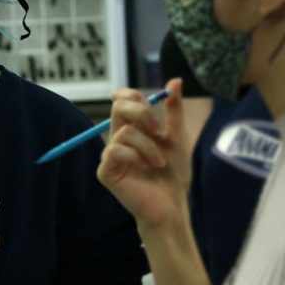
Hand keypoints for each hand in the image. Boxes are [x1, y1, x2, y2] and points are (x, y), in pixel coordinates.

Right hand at [96, 78, 191, 230]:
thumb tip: (175, 81)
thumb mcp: (177, 137)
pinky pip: (114, 151)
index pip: (121, 100)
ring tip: (158, 162)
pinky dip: (135, 156)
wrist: (172, 204)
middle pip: (118, 107)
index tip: (151, 105)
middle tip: (158, 129)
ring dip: (148, 146)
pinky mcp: (106, 171)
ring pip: (124, 132)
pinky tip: (145, 168)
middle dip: (142, 114)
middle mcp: (117, 139)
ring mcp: (110, 155)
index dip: (133, 95)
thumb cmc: (174, 174)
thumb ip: (174, 110)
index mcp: (131, 128)